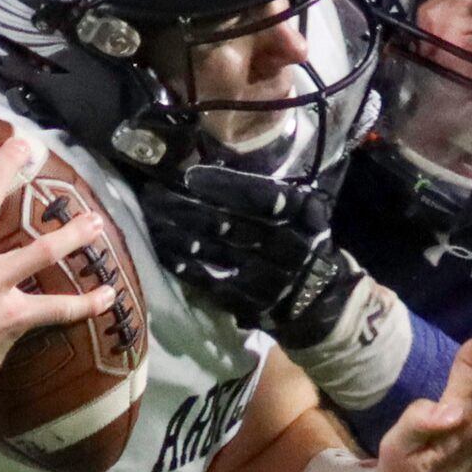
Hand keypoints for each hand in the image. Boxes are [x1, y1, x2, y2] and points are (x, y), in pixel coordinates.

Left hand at [141, 162, 360, 343]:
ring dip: (177, 233)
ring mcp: (268, 279)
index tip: (191, 176)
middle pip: (228, 224)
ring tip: (151, 216)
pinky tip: (164, 250)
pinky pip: (211, 281)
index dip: (225, 186)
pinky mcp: (251, 302)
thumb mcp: (305, 211)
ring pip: (213, 251)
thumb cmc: (304, 241)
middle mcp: (287, 247)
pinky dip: (185, 266)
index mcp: (303, 216)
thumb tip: (219, 169)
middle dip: (185, 208)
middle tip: (153, 195)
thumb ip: (274, 193)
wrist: (320, 298)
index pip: (261, 197)